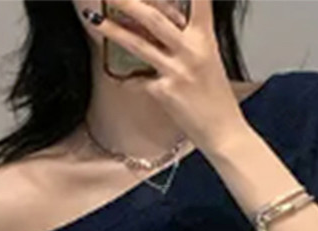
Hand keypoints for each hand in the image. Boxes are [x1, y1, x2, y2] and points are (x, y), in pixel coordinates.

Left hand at [83, 0, 249, 153]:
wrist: (223, 131)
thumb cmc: (216, 98)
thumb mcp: (208, 59)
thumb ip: (186, 40)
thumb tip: (156, 25)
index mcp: (205, 38)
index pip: (199, 0)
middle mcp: (191, 50)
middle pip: (155, 17)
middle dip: (129, 2)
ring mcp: (176, 71)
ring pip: (139, 44)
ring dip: (113, 30)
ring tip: (94, 19)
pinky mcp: (164, 92)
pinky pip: (138, 80)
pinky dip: (129, 79)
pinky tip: (125, 79)